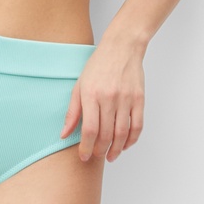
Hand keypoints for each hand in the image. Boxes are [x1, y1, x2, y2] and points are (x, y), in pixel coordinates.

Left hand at [60, 37, 144, 162]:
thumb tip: (64, 134)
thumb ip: (72, 112)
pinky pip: (137, 126)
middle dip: (100, 150)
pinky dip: (132, 139)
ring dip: (116, 149)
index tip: (83, 156)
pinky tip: (125, 145)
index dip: (86, 147)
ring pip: (122, 133)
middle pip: (106, 134)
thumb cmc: (98, 66)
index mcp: (91, 95)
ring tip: (110, 156)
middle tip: (96, 156)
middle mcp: (109, 98)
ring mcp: (126, 99)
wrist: (121, 48)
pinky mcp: (139, 99)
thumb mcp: (79, 85)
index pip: (89, 129)